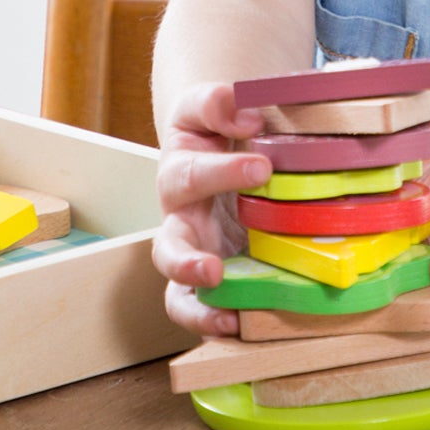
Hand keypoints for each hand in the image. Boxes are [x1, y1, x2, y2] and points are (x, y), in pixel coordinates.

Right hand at [151, 82, 269, 336]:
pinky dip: (214, 323)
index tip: (262, 165)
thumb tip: (247, 116)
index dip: (223, 171)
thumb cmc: (218, 129)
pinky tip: (244, 328)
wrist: (218, 146)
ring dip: (197, 307)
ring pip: (176, 290)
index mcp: (180, 172)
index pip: (191, 172)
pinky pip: (202, 310)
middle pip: (167, 247)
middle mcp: (180, 219)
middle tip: (213, 268)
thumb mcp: (212, 105)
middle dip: (186, 262)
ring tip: (226, 316)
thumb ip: (221, 102)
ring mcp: (194, 255)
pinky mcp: (214, 280)